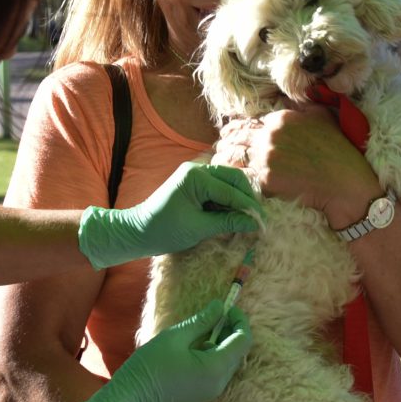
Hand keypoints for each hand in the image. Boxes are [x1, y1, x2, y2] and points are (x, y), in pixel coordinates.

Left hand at [78, 162, 263, 270]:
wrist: (137, 232)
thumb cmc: (164, 230)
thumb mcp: (199, 228)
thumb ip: (228, 222)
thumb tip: (255, 224)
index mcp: (196, 176)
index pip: (231, 191)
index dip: (249, 208)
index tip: (263, 223)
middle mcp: (197, 169)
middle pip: (233, 179)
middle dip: (247, 199)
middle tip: (257, 219)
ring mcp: (195, 175)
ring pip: (227, 183)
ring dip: (238, 200)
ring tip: (246, 220)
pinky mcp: (194, 185)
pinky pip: (217, 189)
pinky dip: (227, 202)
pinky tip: (232, 216)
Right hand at [84, 299, 251, 401]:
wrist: (131, 398)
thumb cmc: (150, 365)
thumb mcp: (176, 337)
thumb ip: (202, 321)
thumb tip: (219, 307)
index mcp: (215, 367)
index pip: (243, 340)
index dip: (239, 321)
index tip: (227, 307)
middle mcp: (219, 382)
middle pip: (238, 351)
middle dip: (231, 330)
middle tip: (214, 314)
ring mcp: (212, 391)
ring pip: (228, 361)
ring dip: (222, 342)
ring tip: (202, 328)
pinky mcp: (203, 394)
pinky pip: (217, 370)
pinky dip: (213, 354)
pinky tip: (195, 345)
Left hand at [213, 108, 378, 223]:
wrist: (343, 183)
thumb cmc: (337, 150)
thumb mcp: (322, 117)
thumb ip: (301, 106)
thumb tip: (288, 98)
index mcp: (281, 119)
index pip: (248, 121)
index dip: (236, 127)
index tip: (230, 132)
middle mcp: (270, 135)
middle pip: (236, 136)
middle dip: (226, 141)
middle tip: (220, 146)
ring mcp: (266, 158)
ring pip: (232, 155)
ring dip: (223, 157)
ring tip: (217, 161)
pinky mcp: (265, 180)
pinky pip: (239, 175)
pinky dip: (229, 175)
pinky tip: (222, 177)